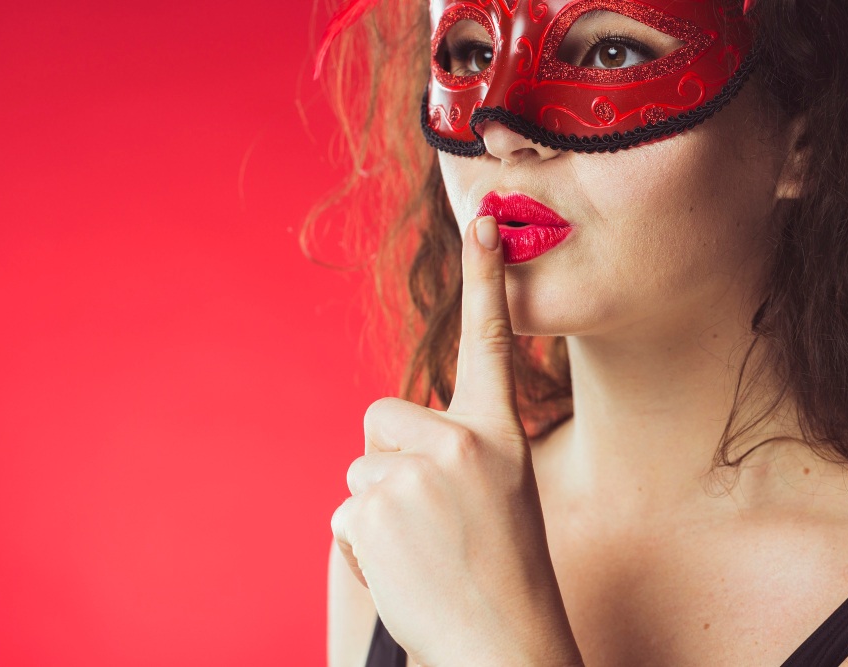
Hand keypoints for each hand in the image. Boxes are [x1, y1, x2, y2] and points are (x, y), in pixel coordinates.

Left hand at [331, 216, 582, 666]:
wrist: (500, 643)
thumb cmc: (502, 570)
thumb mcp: (500, 493)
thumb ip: (458, 451)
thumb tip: (392, 436)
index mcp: (499, 434)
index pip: (491, 341)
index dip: (486, 278)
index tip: (483, 220)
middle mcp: (461, 442)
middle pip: (382, 417)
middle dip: (390, 459)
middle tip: (428, 514)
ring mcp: (413, 474)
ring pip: (360, 469)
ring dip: (379, 506)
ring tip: (422, 549)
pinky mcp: (370, 509)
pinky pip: (346, 511)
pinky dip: (364, 540)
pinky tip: (402, 567)